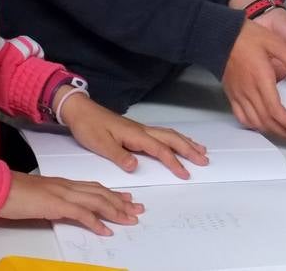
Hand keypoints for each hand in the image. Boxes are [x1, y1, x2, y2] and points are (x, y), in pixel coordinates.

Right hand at [0, 171, 143, 235]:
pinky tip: (105, 230)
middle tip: (138, 210)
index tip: (128, 199)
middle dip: (122, 202)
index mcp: (65, 184)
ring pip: (97, 201)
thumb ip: (55, 200)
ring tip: (130, 220)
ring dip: (116, 211)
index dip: (114, 194)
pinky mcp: (56, 204)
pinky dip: (96, 222)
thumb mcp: (41, 196)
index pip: (95, 187)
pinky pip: (81, 213)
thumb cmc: (14, 193)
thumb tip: (65, 208)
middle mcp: (68, 186)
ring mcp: (63, 194)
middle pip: (102, 193)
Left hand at [59, 95, 208, 179]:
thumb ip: (119, 156)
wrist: (80, 111)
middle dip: (189, 149)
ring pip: (170, 134)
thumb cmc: (89, 128)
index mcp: (135, 135)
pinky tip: (179, 141)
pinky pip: (162, 134)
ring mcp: (141, 129)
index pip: (160, 149)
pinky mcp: (137, 130)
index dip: (174, 162)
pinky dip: (176, 138)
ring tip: (201, 150)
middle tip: (205, 160)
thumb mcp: (100, 144)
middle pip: (172, 139)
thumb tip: (135, 167)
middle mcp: (142, 130)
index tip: (185, 174)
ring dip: (186, 142)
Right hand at [222, 20, 285, 141]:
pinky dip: (254, 126)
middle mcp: (248, 90)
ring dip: (271, 132)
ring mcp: (238, 94)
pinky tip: (262, 126)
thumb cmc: (247, 37)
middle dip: (284, 132)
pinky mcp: (232, 95)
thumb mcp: (276, 42)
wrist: (220, 36)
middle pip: (267, 121)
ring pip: (255, 122)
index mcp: (261, 78)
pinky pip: (242, 117)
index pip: (275, 110)